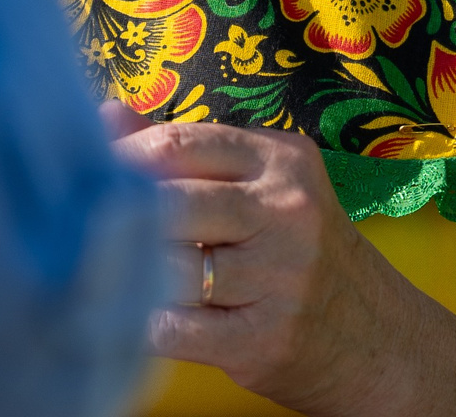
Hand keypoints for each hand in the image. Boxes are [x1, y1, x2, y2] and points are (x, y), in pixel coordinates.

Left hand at [118, 122, 455, 416]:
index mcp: (283, 161)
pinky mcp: (261, 335)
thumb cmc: (302, 257)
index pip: (182, 144)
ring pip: (168, 265)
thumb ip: (189, 153)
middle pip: (170, 200)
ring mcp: (277, 274)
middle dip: (115, 217)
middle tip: (78, 230)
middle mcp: (286, 210)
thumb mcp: (267, 190)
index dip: (121, 161)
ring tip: (99, 274)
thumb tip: (106, 117)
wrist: (377, 337)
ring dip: (125, 273)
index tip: (86, 178)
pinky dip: (140, 323)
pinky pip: (173, 327)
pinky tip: (129, 317)